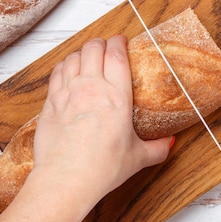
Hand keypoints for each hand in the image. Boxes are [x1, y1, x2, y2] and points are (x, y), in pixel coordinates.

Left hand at [0, 36, 171, 221]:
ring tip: (88, 57)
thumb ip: (156, 148)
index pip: (117, 55)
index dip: (119, 42)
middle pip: (93, 48)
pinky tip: (68, 70)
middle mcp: (91, 88)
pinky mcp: (51, 102)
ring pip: (74, 57)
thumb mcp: (137, 158)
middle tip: (106, 48)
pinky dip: (64, 65)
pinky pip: (57, 72)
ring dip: (82, 53)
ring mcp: (68, 93)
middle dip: (101, 43)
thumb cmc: (100, 169)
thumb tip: (169, 143)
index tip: (122, 41)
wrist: (65, 180)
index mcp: (116, 97)